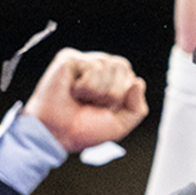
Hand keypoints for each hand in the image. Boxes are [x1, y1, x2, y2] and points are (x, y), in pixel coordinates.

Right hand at [24, 50, 148, 154]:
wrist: (57, 135)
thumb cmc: (84, 129)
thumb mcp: (121, 125)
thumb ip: (138, 108)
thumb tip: (138, 82)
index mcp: (113, 79)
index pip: (132, 79)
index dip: (120, 100)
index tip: (102, 110)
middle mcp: (99, 67)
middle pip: (123, 68)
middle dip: (111, 94)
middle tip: (91, 104)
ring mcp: (83, 62)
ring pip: (109, 67)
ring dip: (97, 91)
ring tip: (80, 98)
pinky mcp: (69, 59)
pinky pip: (93, 67)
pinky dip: (85, 86)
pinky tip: (72, 91)